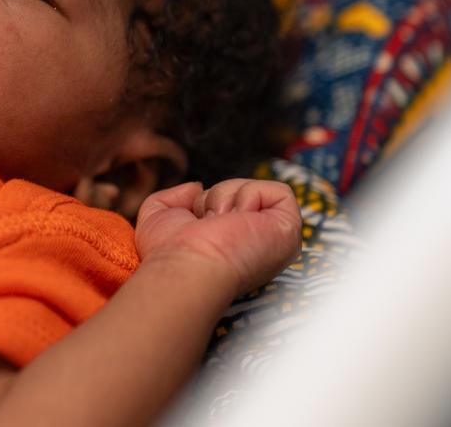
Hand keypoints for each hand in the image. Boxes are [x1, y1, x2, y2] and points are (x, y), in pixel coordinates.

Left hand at [134, 179, 301, 295]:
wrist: (184, 264)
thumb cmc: (168, 251)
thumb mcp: (160, 216)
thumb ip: (175, 198)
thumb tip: (198, 186)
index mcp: (233, 248)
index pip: (225, 209)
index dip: (208, 207)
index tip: (196, 227)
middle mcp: (258, 246)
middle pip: (237, 194)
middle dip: (214, 200)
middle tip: (207, 225)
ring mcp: (277, 239)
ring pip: (253, 190)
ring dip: (225, 198)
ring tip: (219, 225)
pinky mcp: (290, 228)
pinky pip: (277, 191)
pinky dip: (249, 196)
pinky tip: (237, 220)